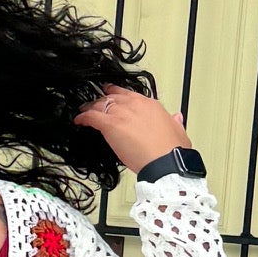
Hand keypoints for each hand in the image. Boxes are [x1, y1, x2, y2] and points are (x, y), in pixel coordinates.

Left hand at [74, 87, 191, 172]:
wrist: (165, 161)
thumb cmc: (172, 151)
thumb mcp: (178, 131)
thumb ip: (174, 122)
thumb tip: (176, 117)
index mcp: (150, 105)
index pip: (130, 95)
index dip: (119, 95)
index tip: (114, 95)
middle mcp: (134, 105)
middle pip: (113, 97)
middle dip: (104, 99)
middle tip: (96, 103)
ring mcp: (122, 113)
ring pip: (101, 104)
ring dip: (91, 107)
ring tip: (84, 111)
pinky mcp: (110, 125)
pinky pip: (91, 116)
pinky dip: (83, 117)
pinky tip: (79, 120)